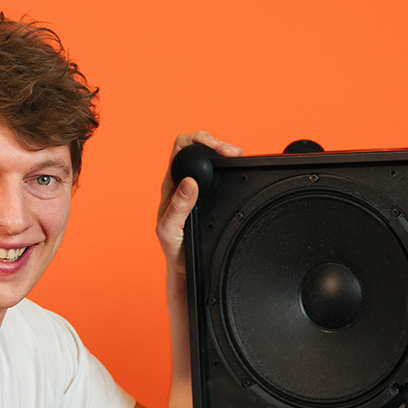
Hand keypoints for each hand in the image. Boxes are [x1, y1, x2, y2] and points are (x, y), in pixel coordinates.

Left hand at [158, 129, 241, 268]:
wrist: (186, 266)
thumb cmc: (174, 249)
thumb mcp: (170, 230)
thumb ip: (178, 207)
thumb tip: (190, 182)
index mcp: (171, 184)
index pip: (181, 148)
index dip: (197, 141)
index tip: (215, 148)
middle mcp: (183, 182)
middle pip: (197, 147)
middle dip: (216, 143)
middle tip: (233, 152)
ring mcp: (198, 189)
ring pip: (209, 160)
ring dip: (224, 154)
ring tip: (237, 157)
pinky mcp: (210, 197)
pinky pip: (219, 176)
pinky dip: (229, 169)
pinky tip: (236, 172)